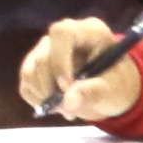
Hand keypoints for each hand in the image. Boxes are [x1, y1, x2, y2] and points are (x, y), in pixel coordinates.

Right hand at [18, 23, 142, 130]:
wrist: (110, 88)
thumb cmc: (116, 83)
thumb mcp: (114, 89)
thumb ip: (94, 92)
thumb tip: (69, 102)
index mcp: (88, 31)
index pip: (61, 34)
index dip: (59, 61)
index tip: (67, 88)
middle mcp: (62, 35)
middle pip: (42, 58)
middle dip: (52, 90)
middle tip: (69, 111)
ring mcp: (46, 49)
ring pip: (30, 72)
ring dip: (45, 98)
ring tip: (68, 109)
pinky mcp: (35, 65)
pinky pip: (26, 85)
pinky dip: (38, 101)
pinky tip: (57, 105)